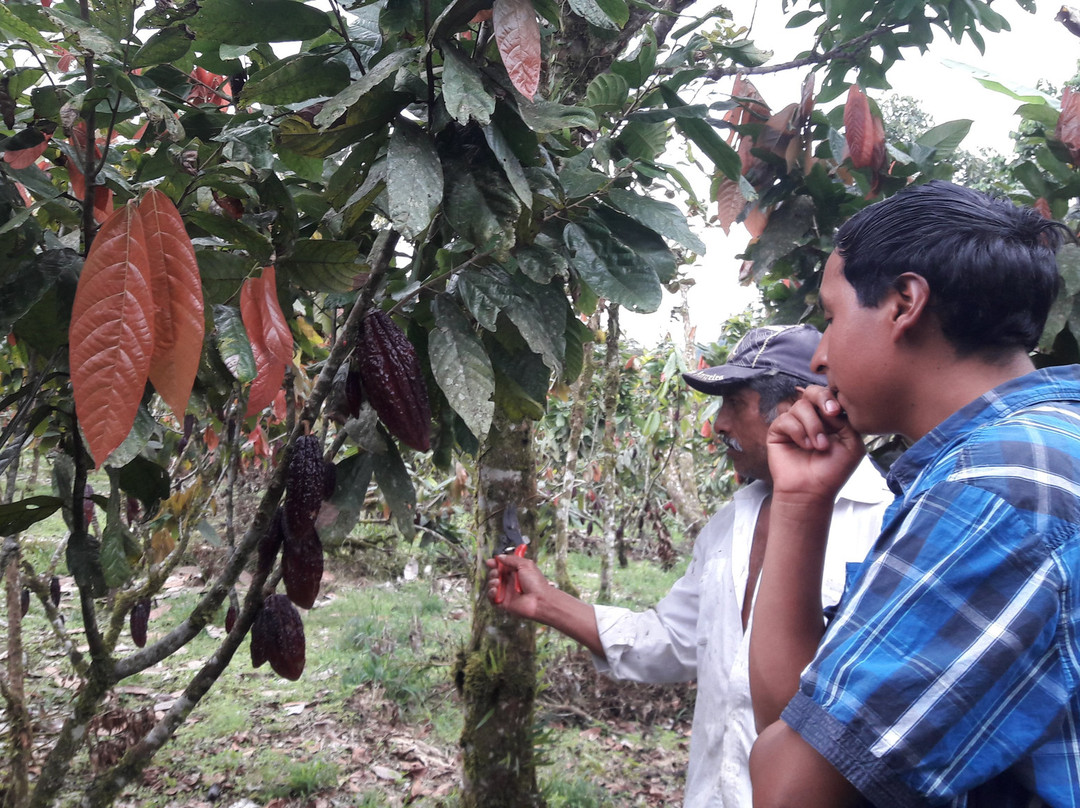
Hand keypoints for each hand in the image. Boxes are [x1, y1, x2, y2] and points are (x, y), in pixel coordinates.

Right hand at [484, 553, 550, 619]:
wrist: (540, 600)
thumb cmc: (536, 583)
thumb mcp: (525, 565)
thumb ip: (512, 559)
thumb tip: (500, 557)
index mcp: (516, 572)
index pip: (502, 566)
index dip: (495, 564)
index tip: (490, 562)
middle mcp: (510, 582)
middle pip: (495, 575)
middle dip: (493, 572)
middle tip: (497, 573)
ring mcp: (507, 592)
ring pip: (492, 586)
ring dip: (491, 582)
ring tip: (497, 582)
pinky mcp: (504, 603)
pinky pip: (492, 598)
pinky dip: (491, 594)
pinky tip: (495, 590)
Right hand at [767, 385, 864, 502]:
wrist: (812, 490)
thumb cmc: (832, 471)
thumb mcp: (852, 444)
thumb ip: (848, 421)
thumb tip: (831, 407)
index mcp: (829, 418)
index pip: (829, 396)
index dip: (833, 398)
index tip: (837, 411)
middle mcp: (811, 418)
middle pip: (812, 392)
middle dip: (822, 398)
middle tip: (831, 413)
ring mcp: (793, 423)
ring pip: (800, 406)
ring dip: (813, 426)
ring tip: (819, 446)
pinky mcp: (778, 431)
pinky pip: (786, 419)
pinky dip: (798, 432)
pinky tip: (805, 446)